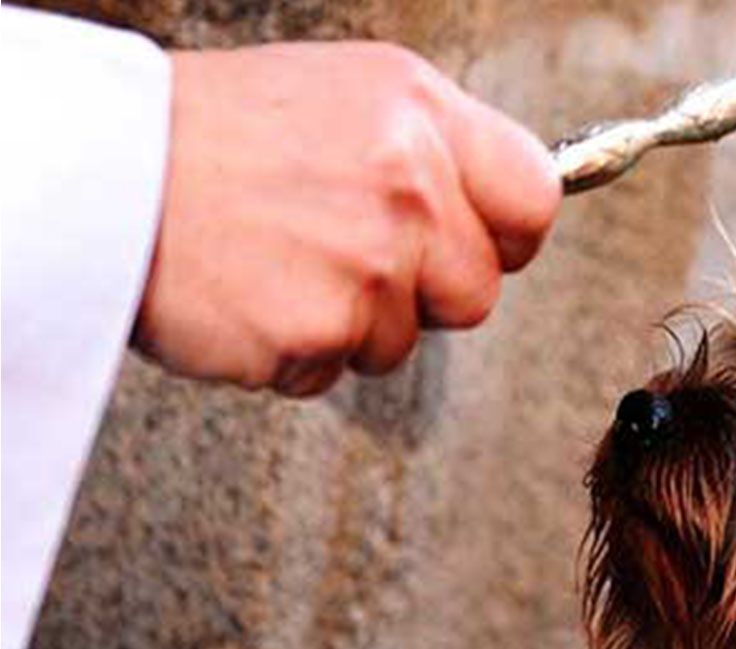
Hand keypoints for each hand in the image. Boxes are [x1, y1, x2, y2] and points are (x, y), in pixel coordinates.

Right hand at [133, 42, 560, 395]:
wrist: (106, 171)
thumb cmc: (218, 131)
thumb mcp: (348, 96)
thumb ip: (436, 149)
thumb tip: (503, 206)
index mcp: (422, 114)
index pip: (534, 199)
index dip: (506, 235)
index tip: (478, 244)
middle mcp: (407, 187)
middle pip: (477, 292)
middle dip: (424, 292)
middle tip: (351, 256)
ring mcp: (365, 264)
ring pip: (403, 341)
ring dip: (352, 323)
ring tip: (284, 263)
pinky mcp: (316, 331)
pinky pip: (335, 371)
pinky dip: (295, 351)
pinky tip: (255, 295)